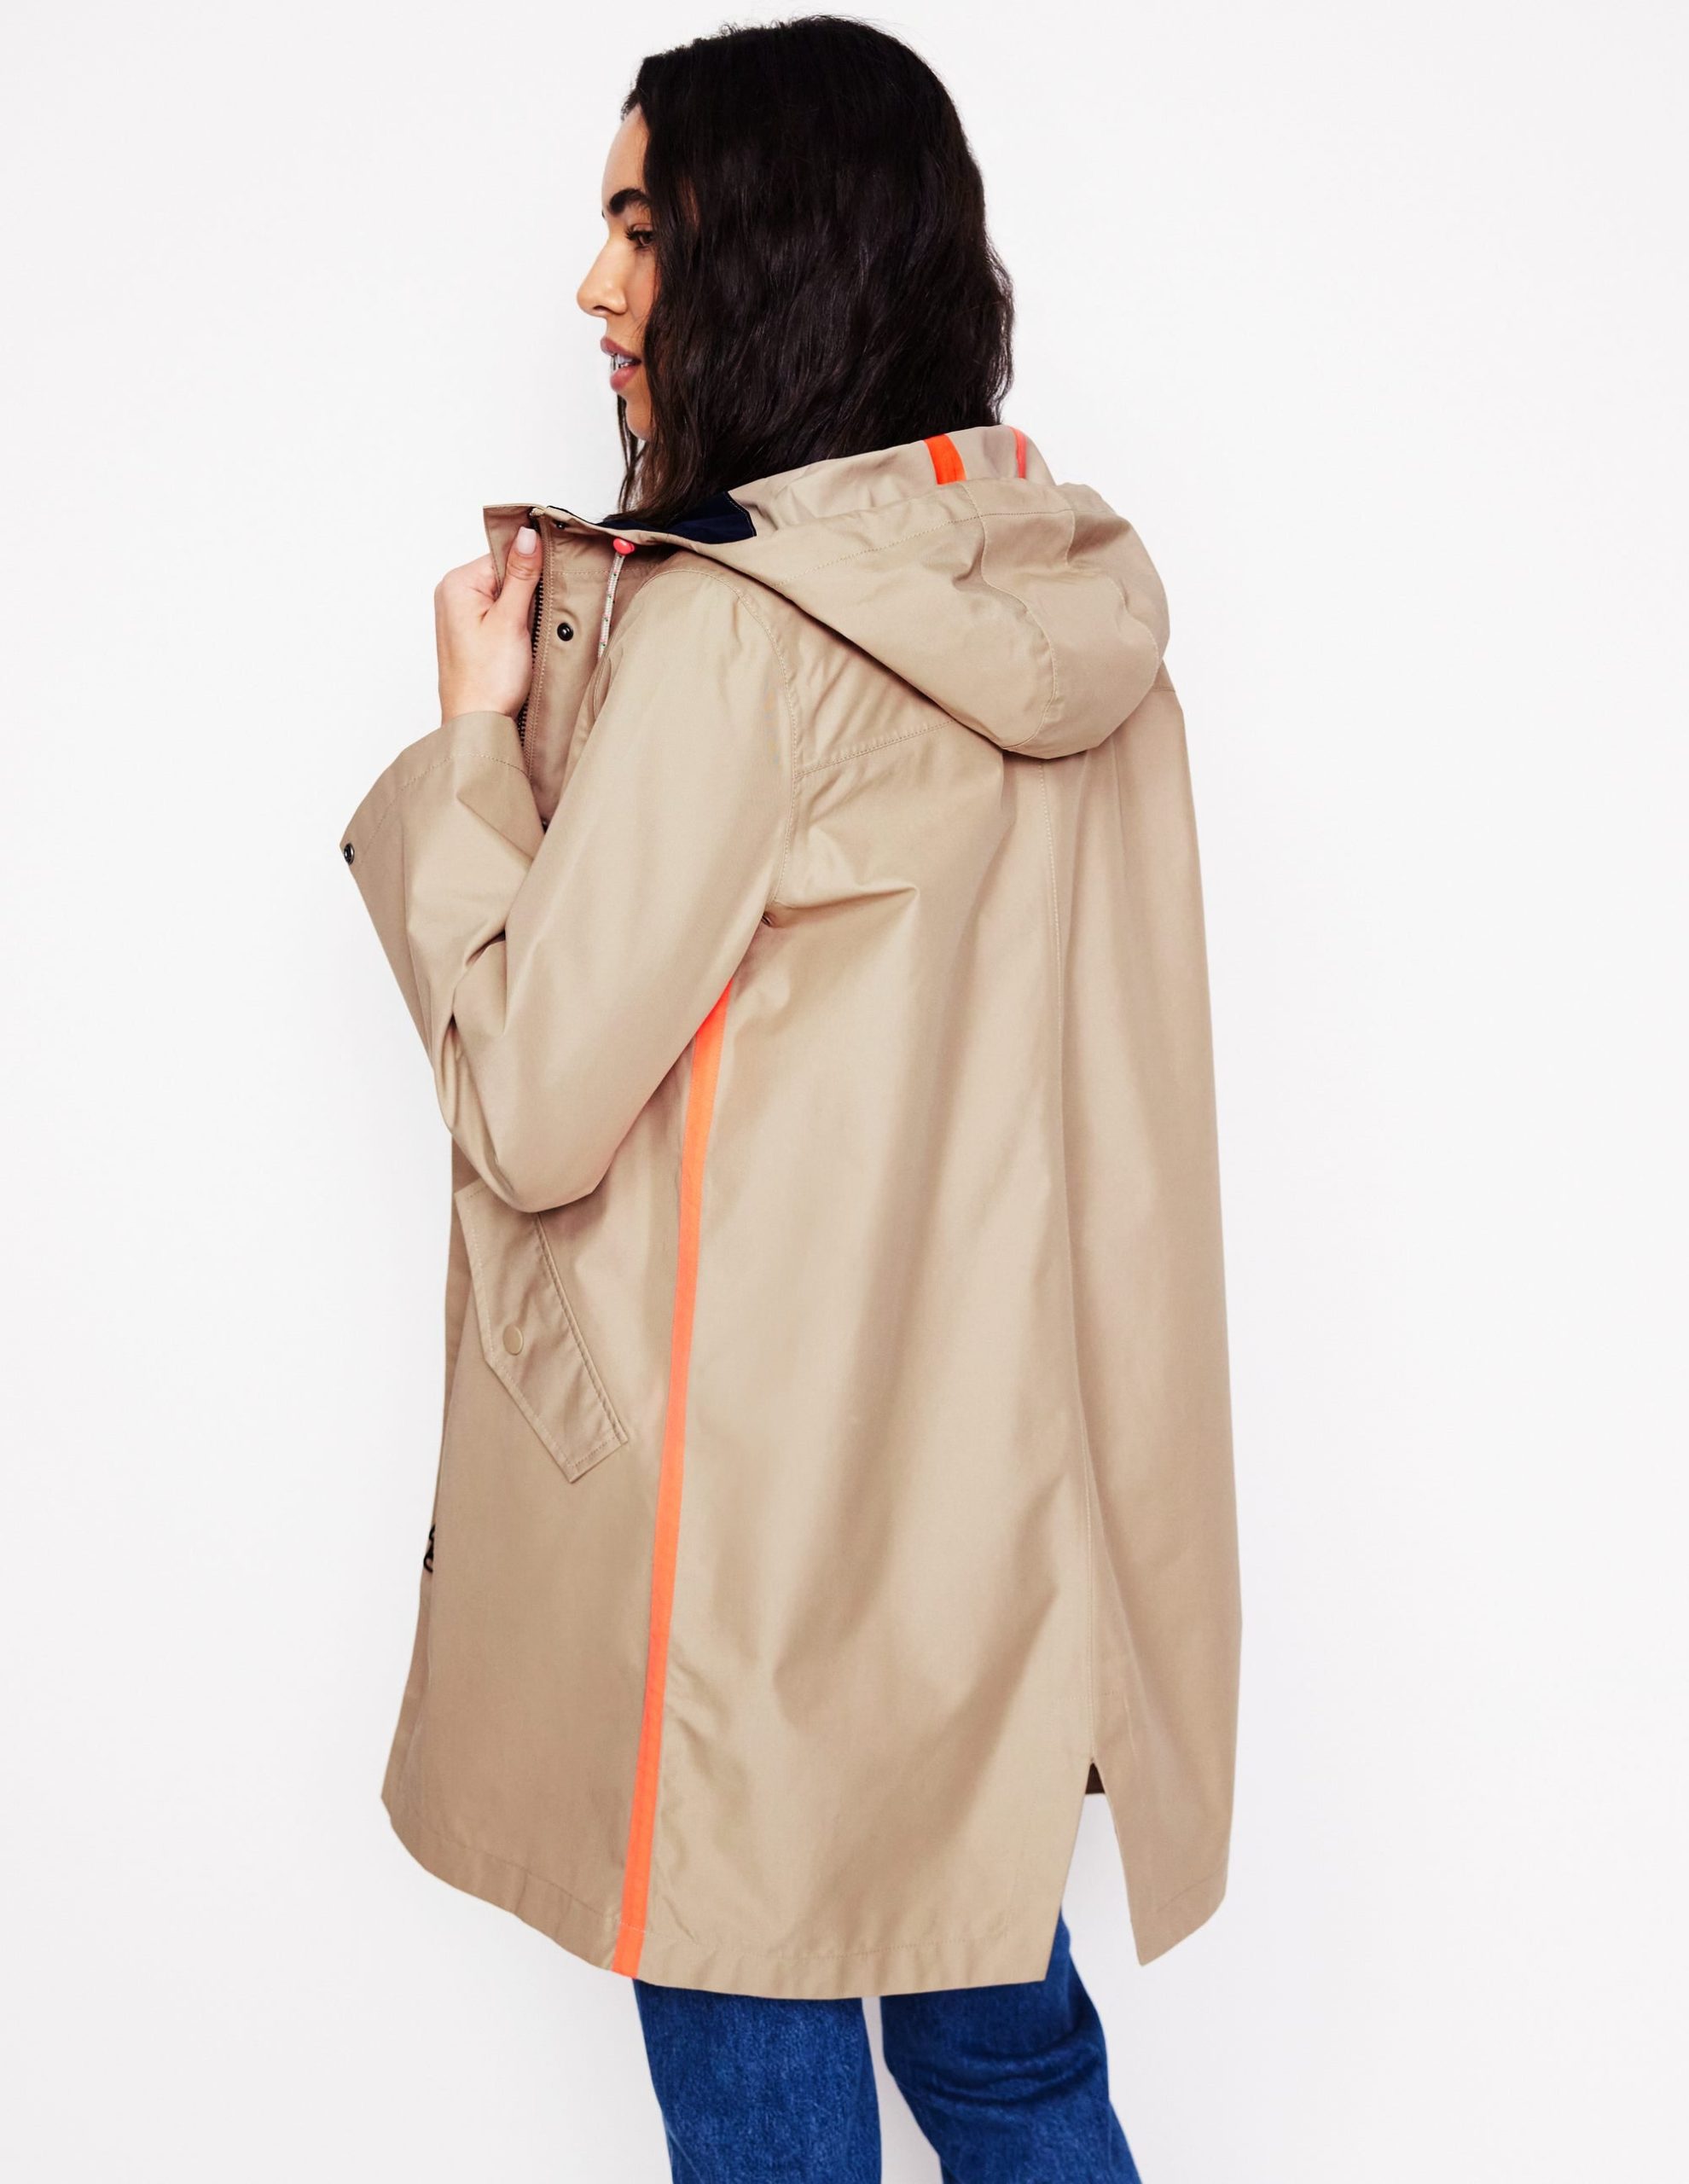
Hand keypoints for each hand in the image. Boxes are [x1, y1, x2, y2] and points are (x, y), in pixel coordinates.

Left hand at [435, 525, 541, 722]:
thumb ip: (521, 574)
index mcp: (457, 583)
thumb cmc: (487, 680)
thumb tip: (527, 535)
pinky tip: (519, 644)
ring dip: (523, 612)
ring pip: (504, 596)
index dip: (530, 572)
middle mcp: (452, 594)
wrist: (476, 724)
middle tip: (533, 621)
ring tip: (524, 637)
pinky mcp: (470, 633)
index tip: (545, 591)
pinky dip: (515, 625)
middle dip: (527, 594)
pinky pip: (499, 615)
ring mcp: (459, 615)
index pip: (504, 555)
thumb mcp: (511, 620)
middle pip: (504, 574)